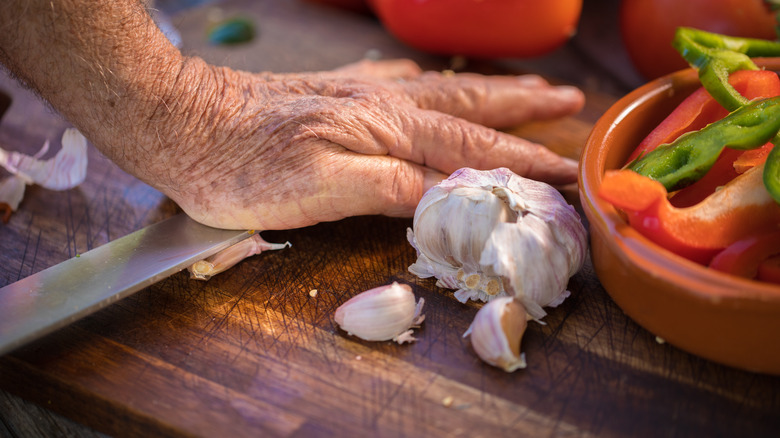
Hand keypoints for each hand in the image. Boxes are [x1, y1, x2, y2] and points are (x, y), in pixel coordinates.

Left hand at [153, 58, 584, 230]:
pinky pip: (403, 85)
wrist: (181, 123)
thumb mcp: (318, 190)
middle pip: (468, 104)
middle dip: (523, 107)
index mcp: (385, 128)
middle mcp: (382, 103)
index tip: (567, 172)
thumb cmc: (242, 167)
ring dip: (490, 90)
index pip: (470, 149)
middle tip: (568, 99)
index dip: (522, 162)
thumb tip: (448, 196)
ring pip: (441, 90)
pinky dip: (435, 85)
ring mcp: (360, 94)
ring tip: (527, 88)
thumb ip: (389, 188)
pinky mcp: (336, 96)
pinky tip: (433, 83)